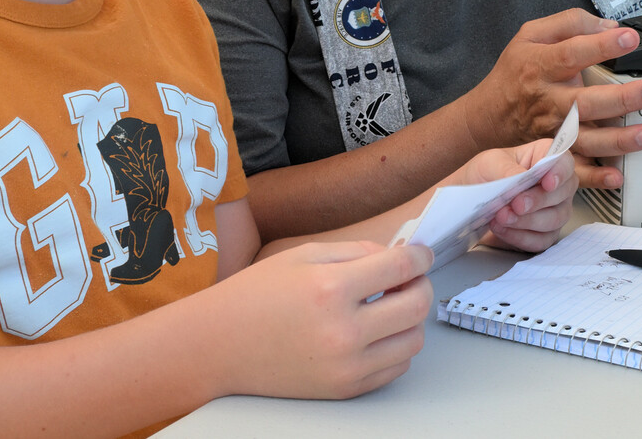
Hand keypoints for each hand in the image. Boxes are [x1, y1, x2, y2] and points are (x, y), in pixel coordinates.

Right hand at [218, 241, 432, 399]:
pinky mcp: (345, 390)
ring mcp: (345, 366)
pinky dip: (396, 346)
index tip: (422, 254)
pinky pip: (395, 367)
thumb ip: (356, 251)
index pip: (401, 268)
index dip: (420, 257)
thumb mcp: (304, 255)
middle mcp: (342, 331)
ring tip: (389, 304)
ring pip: (412, 341)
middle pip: (416, 306)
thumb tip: (398, 256)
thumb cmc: (256, 295)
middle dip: (421, 285)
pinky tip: (376, 330)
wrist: (219, 346)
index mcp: (330, 288)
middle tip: (409, 278)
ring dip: (410, 319)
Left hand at [452, 140, 577, 253]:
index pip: (564, 162)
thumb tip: (520, 177)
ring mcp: (553, 211)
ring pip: (554, 219)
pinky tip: (502, 229)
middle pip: (563, 193)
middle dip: (538, 200)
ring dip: (527, 220)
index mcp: (543, 158)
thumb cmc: (483, 175)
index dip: (560, 172)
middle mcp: (555, 185)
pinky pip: (541, 240)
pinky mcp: (543, 234)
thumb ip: (507, 169)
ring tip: (502, 216)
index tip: (547, 182)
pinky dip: (520, 236)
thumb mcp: (489, 163)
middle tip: (516, 204)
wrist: (468, 202)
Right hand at [462, 9, 641, 188]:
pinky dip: (595, 177)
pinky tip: (616, 176)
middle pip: (585, 101)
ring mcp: (551, 131)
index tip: (629, 39)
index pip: (572, 54)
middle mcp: (547, 101)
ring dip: (619, 140)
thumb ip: (568, 24)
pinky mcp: (554, 153)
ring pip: (586, 139)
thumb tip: (608, 26)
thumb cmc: (514, 73)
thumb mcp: (530, 36)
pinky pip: (574, 169)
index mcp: (540, 67)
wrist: (488, 116)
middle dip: (623, 98)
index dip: (601, 46)